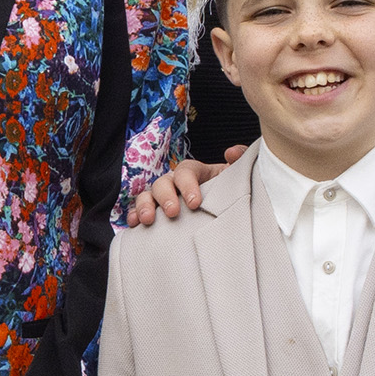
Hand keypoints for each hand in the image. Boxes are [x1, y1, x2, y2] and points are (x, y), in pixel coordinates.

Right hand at [122, 145, 246, 230]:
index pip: (185, 170)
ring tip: (149, 220)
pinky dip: (134, 215)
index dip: (187, 184)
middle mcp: (175, 183)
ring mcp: (163, 197)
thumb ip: (240, 161)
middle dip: (165, 197)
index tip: (195, 202)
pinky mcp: (155, 212)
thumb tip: (231, 152)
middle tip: (173, 212)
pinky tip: (135, 224)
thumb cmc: (230, 192)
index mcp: (195, 173)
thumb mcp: (238, 177)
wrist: (226, 211)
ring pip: (147, 195)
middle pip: (163, 182)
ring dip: (145, 205)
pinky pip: (139, 211)